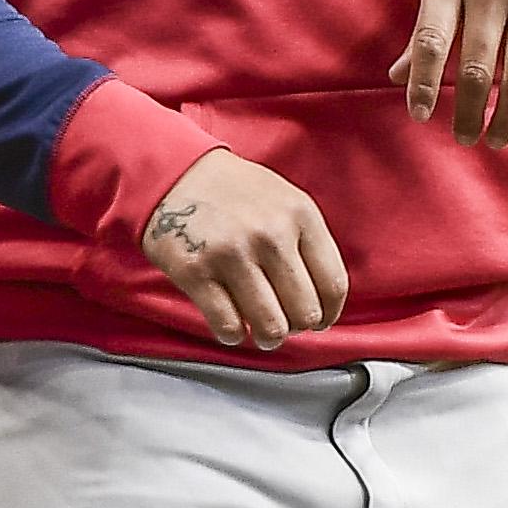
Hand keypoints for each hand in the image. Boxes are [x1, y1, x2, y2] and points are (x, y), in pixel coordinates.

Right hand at [140, 150, 348, 351]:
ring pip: (271, 327)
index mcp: (299, 213)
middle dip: (296, 326)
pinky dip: (233, 334)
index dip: (328, 313)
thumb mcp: (284, 199)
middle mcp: (269, 233)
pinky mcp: (195, 271)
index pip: (333, 285)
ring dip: (268, 336)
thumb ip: (307, 242)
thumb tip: (322, 301)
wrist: (174, 171)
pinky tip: (231, 323)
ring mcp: (231, 253)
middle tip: (284, 322)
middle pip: (304, 311)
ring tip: (260, 330)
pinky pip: (229, 326)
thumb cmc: (233, 192)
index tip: (319, 321)